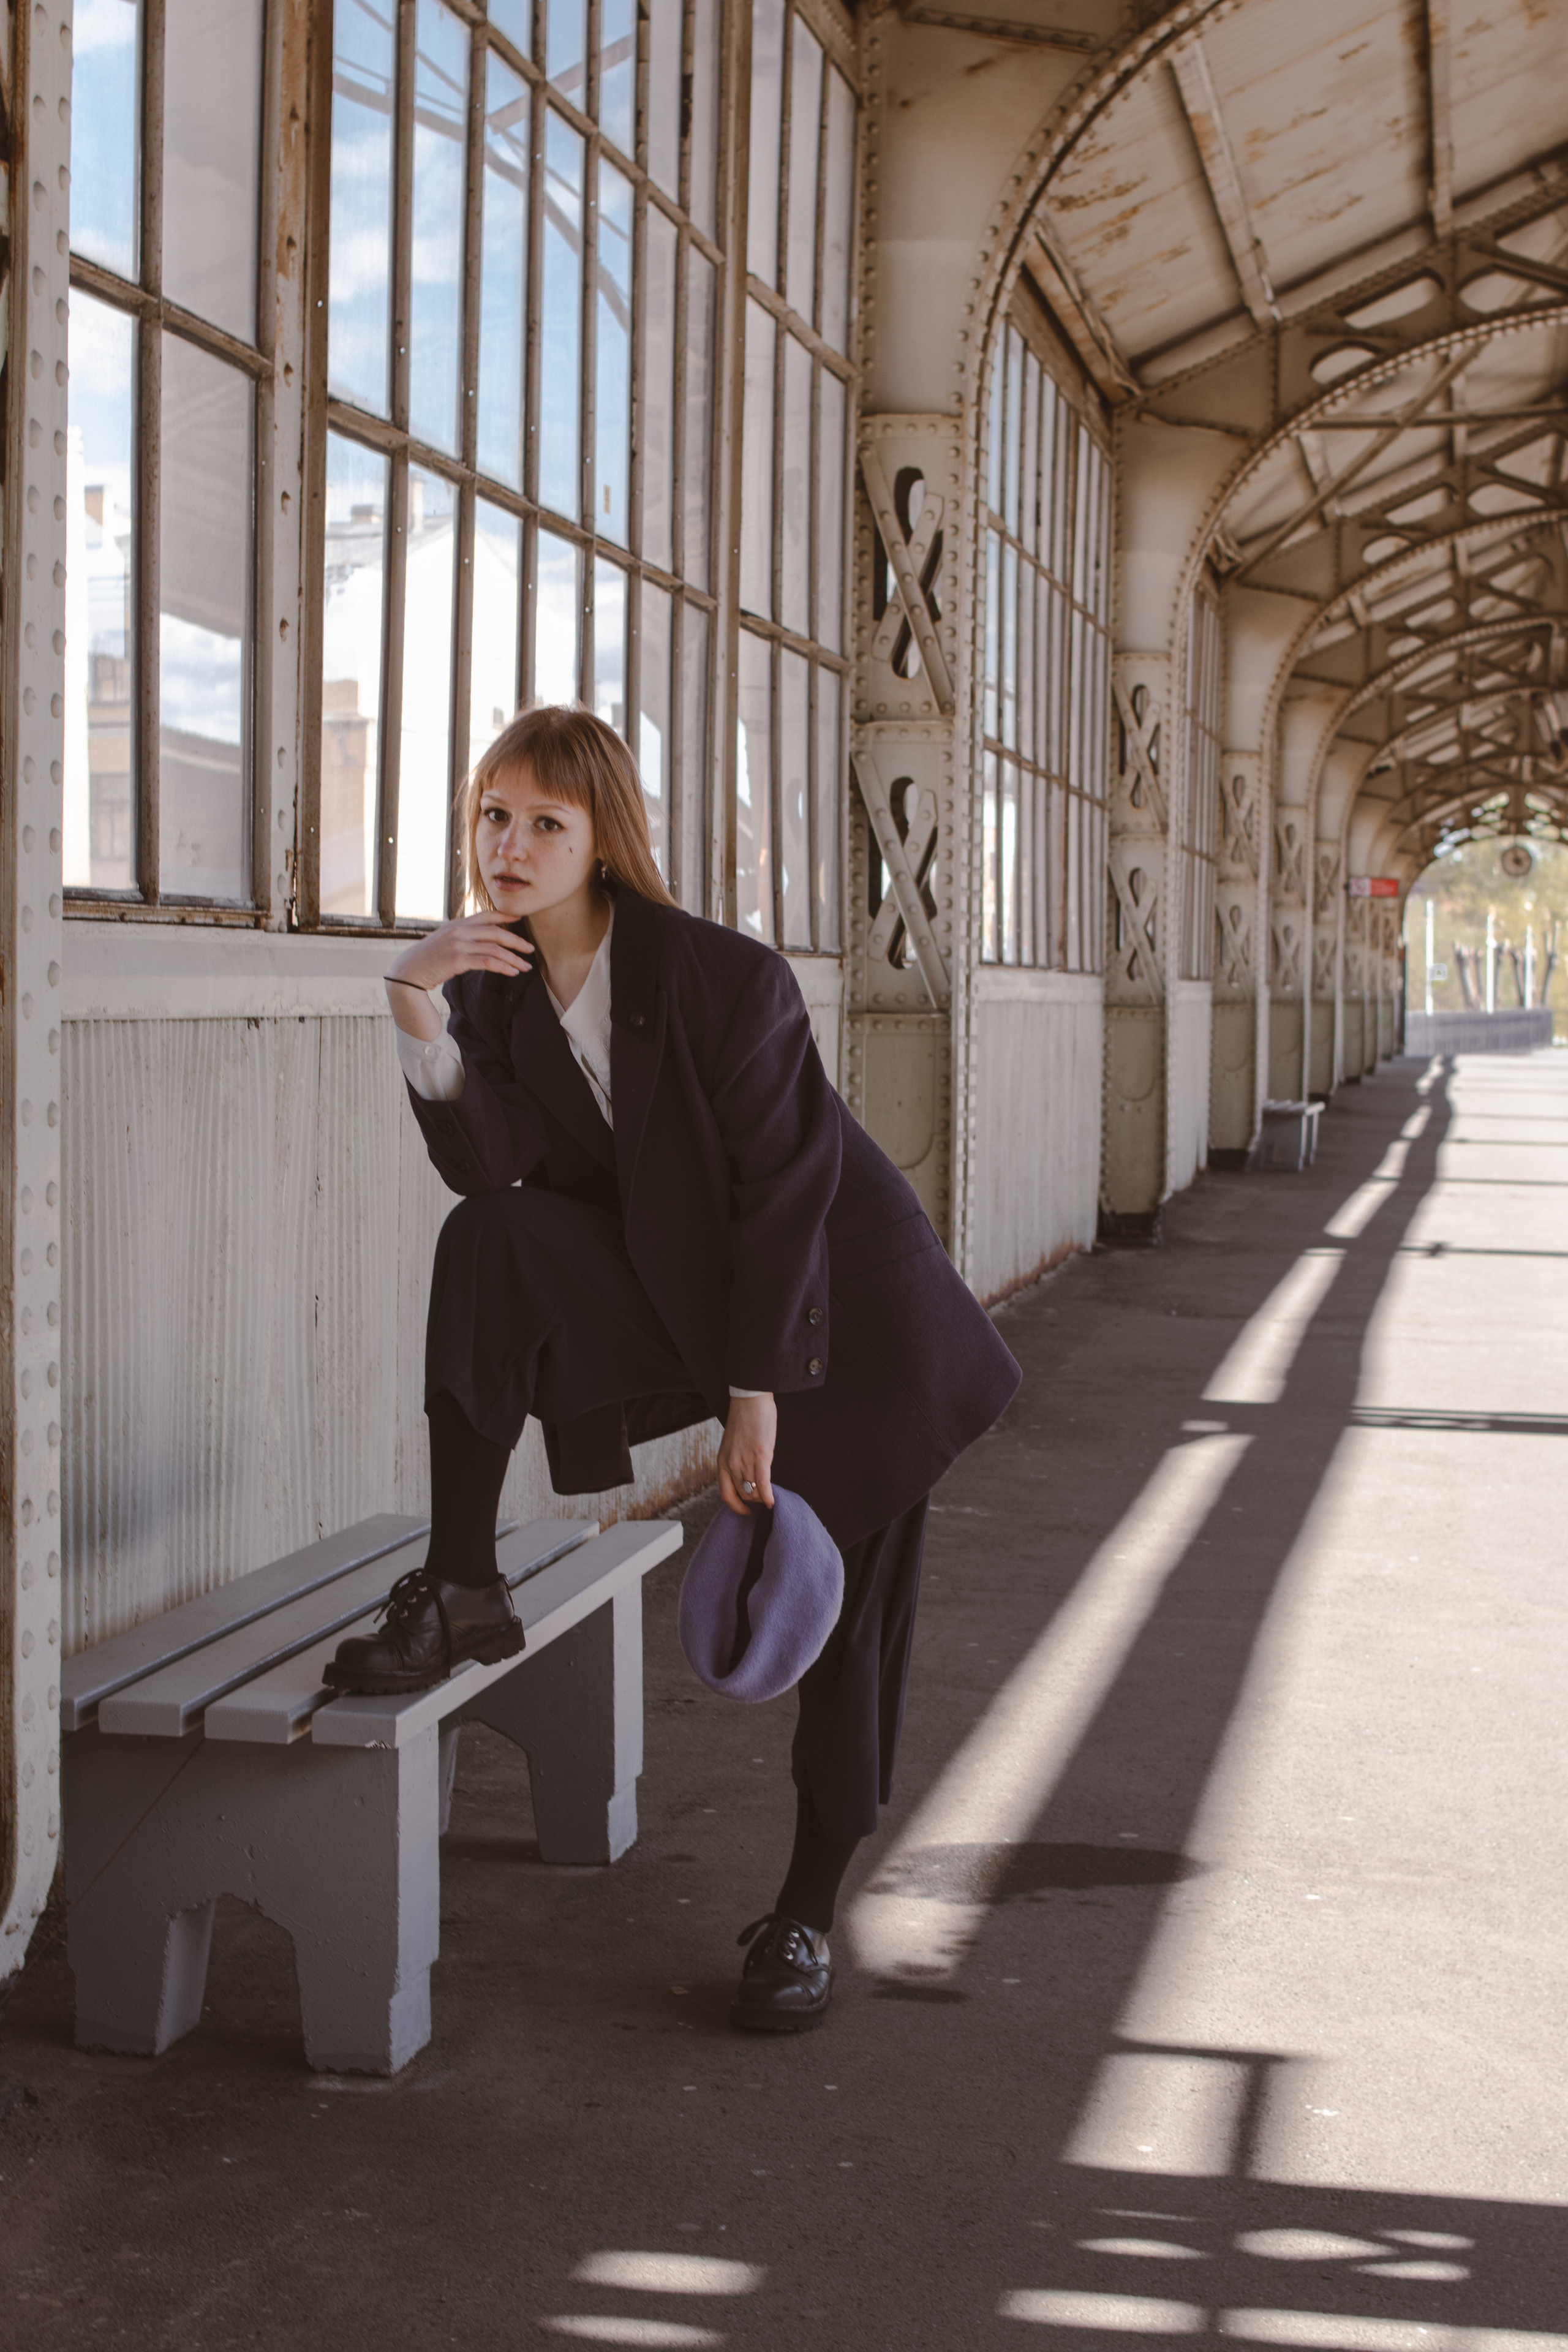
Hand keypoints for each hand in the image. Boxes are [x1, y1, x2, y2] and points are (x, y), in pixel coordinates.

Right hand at [385, 915, 532, 1037]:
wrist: (408, 972)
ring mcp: (458, 944)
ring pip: (494, 948)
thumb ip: (463, 936)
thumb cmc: (428, 960)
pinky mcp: (457, 960)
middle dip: (516, 940)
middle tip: (530, 949)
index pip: (486, 915)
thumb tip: (482, 939)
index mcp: (457, 924)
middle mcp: (459, 930)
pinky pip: (487, 962)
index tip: (521, 918)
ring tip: (525, 966)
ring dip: (513, 958)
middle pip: (495, 932)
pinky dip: (503, 967)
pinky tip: (512, 972)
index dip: (506, 915)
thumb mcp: (445, 941)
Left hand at [717, 1393, 776, 1516]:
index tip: (745, 1511)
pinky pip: (764, 1484)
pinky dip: (768, 1496)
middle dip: (753, 1499)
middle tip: (761, 1498)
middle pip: (742, 1494)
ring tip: (769, 1495)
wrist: (750, 1400)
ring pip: (753, 1491)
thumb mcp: (732, 1444)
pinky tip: (773, 1501)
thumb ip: (735, 1461)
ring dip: (762, 1497)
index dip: (736, 1507)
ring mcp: (745, 1461)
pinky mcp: (761, 1456)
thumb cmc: (744, 1419)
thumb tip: (746, 1477)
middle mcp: (731, 1464)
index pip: (726, 1494)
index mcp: (722, 1461)